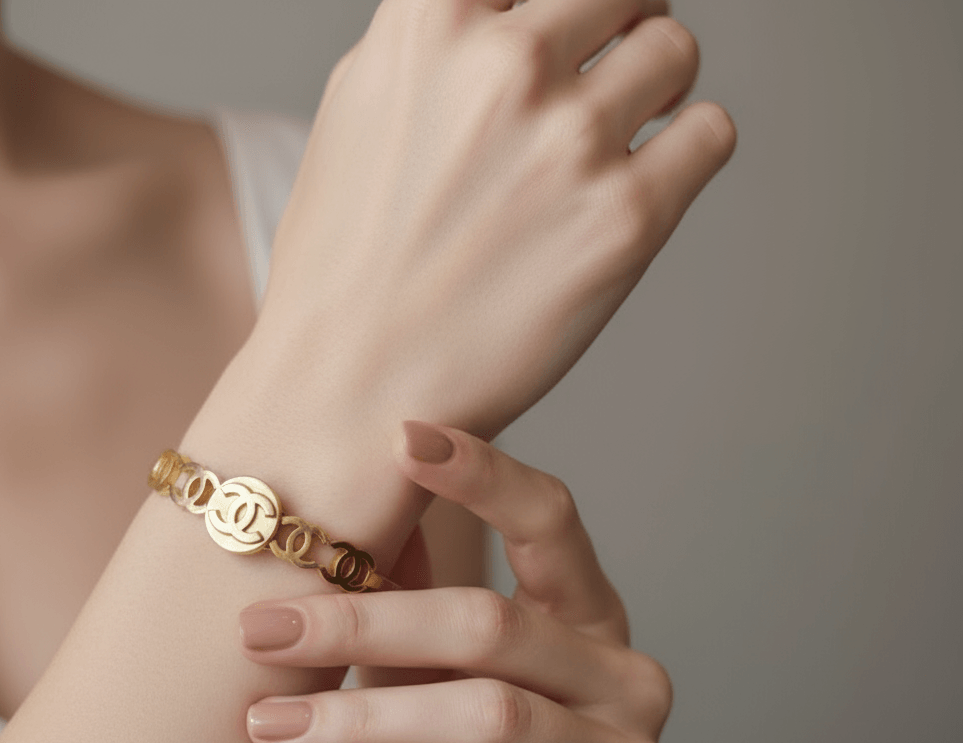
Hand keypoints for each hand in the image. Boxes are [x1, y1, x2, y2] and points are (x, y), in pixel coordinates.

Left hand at [237, 422, 672, 742]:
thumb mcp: (434, 677)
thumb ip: (416, 598)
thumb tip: (362, 504)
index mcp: (590, 619)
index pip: (554, 523)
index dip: (485, 476)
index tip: (403, 435)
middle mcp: (629, 680)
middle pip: (495, 623)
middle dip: (364, 624)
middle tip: (262, 629)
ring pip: (489, 714)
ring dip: (361, 717)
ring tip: (271, 722)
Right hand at [253, 0, 735, 438]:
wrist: (348, 390)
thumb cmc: (345, 262)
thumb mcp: (362, 104)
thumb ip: (438, 35)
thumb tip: (513, 7)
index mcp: (431, 18)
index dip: (562, 4)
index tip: (572, 29)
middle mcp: (504, 63)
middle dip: (622, 23)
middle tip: (608, 72)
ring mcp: (568, 141)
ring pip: (676, 50)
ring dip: (659, 87)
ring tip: (619, 139)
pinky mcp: (625, 220)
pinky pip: (711, 134)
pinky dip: (687, 153)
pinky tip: (639, 187)